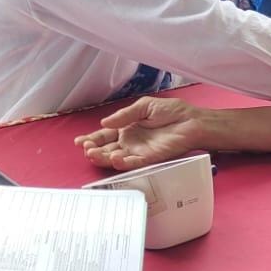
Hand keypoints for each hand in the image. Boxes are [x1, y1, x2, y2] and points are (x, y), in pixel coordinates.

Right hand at [75, 98, 219, 170]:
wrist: (191, 121)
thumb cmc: (171, 112)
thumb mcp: (144, 106)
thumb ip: (125, 114)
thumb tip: (105, 121)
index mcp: (127, 128)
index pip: (105, 135)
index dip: (92, 139)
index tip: (79, 141)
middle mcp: (130, 142)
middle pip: (107, 148)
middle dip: (94, 150)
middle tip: (86, 149)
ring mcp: (138, 152)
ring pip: (116, 158)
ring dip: (104, 158)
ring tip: (93, 154)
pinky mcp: (149, 159)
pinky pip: (133, 163)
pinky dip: (123, 163)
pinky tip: (114, 159)